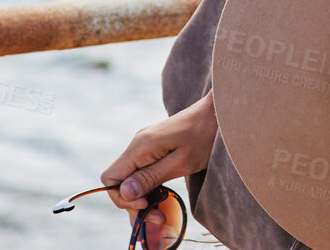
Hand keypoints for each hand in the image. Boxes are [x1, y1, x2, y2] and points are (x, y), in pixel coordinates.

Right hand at [100, 90, 216, 215]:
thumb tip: (124, 193)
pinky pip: (142, 172)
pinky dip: (149, 188)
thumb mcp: (181, 162)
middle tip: (158, 217)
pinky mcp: (154, 148)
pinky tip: (162, 198)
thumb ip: (151, 177)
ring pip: (131, 179)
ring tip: (162, 213)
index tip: (146, 205)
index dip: (123, 198)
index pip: (110, 179)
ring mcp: (146, 146)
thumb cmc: (204, 135)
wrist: (218, 112)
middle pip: (120, 182)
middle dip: (134, 203)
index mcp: (140, 146)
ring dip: (142, 198)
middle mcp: (138, 145)